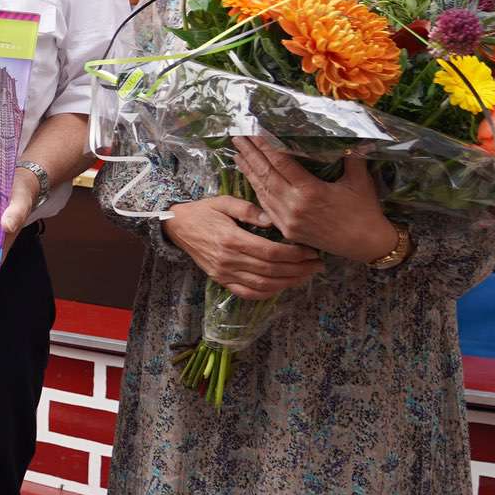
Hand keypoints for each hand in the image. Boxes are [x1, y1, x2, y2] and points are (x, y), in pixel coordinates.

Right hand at [161, 196, 324, 299]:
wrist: (176, 227)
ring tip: (306, 276)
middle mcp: (228, 260)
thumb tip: (273, 220)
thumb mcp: (224, 201)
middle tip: (318, 265)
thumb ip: (249, 209)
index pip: (270, 253)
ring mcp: (224, 273)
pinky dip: (268, 293)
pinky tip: (283, 286)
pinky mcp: (221, 280)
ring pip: (263, 285)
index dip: (294, 255)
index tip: (311, 251)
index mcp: (231, 239)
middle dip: (299, 270)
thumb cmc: (203, 211)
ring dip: (288, 283)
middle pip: (271, 271)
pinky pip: (248, 293)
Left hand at [232, 138, 397, 264]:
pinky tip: (250, 179)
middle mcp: (294, 205)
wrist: (366, 244)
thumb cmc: (365, 210)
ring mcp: (288, 220)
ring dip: (248, 171)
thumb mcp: (359, 180)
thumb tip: (347, 135)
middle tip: (237, 137)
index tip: (253, 131)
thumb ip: (351, 157)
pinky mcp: (286, 230)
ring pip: (262, 191)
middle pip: (266, 174)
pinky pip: (266, 207)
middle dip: (250, 154)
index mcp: (310, 191)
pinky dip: (257, 190)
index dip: (265, 146)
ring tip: (236, 154)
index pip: (280, 163)